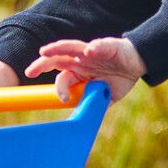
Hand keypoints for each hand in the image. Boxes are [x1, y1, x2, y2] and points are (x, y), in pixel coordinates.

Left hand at [25, 37, 145, 103]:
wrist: (137, 66)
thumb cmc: (118, 80)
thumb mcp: (104, 97)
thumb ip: (92, 105)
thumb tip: (82, 121)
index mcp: (78, 73)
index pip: (61, 78)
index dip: (58, 87)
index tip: (62, 98)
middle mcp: (80, 61)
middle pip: (57, 60)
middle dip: (42, 65)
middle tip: (30, 72)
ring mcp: (91, 52)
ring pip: (70, 47)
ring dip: (57, 48)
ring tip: (46, 51)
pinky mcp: (106, 46)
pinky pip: (99, 46)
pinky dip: (95, 48)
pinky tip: (91, 51)